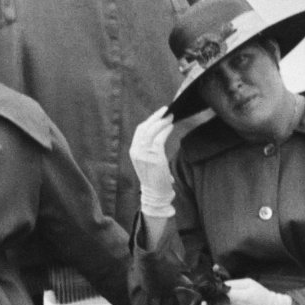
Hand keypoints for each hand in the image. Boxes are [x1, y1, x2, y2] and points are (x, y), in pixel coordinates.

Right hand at [124, 105, 179, 229]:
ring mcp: (143, 154)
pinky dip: (165, 130)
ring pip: (151, 131)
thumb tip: (162, 132)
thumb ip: (151, 148)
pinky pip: (159, 139)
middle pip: (144, 127)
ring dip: (162, 122)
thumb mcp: (149, 160)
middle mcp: (136, 151)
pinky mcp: (153, 158)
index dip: (150, 120)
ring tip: (170, 116)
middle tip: (166, 110)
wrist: (155, 195)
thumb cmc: (155, 178)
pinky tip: (171, 126)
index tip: (159, 114)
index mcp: (133, 151)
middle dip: (155, 117)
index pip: (140, 130)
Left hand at [222, 279, 297, 304]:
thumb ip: (233, 283)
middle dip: (214, 299)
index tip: (215, 289)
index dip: (215, 291)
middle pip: (215, 304)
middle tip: (218, 295)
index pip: (218, 294)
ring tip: (225, 301)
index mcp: (238, 297)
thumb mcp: (249, 283)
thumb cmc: (261, 295)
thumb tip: (221, 285)